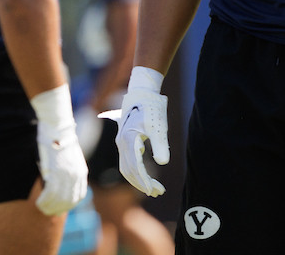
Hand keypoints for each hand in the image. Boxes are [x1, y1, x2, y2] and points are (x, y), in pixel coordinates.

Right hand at [30, 84, 88, 215]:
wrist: (57, 124)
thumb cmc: (58, 138)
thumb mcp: (68, 157)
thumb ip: (66, 171)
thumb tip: (55, 182)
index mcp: (82, 172)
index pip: (78, 196)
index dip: (68, 205)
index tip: (58, 208)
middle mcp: (77, 176)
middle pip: (69, 201)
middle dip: (58, 209)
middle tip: (47, 211)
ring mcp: (67, 174)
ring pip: (59, 199)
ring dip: (49, 207)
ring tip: (41, 207)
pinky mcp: (57, 171)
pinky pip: (51, 193)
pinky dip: (45, 201)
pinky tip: (38, 202)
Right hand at [101, 66, 169, 196]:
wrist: (141, 93)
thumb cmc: (151, 108)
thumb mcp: (158, 126)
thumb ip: (160, 144)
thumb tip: (163, 162)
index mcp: (128, 140)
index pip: (135, 167)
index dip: (144, 181)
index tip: (155, 191)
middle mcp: (121, 143)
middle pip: (129, 171)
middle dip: (142, 184)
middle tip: (159, 192)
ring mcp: (121, 142)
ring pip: (126, 167)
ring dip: (139, 179)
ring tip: (154, 188)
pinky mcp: (124, 141)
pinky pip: (127, 161)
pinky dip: (135, 171)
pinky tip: (146, 176)